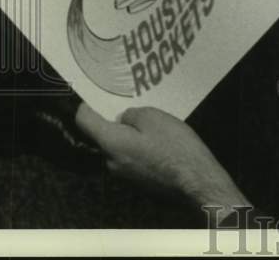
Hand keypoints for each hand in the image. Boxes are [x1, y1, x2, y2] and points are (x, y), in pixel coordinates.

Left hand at [75, 104, 247, 208]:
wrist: (195, 181)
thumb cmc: (173, 146)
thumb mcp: (154, 118)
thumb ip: (132, 115)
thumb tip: (123, 120)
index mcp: (111, 143)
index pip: (84, 121)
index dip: (86, 106)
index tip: (92, 95)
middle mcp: (110, 161)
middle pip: (103, 136)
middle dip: (114, 122)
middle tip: (132, 108)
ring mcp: (123, 176)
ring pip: (119, 148)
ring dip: (129, 137)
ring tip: (151, 126)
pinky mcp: (137, 183)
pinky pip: (131, 160)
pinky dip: (139, 149)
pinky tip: (159, 145)